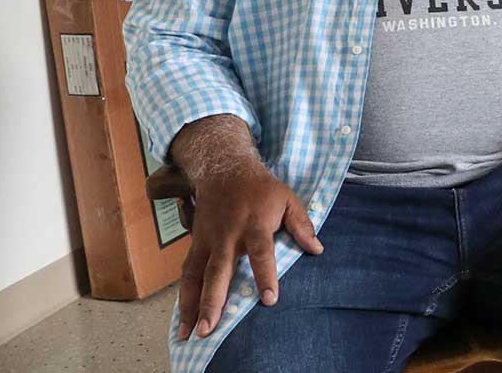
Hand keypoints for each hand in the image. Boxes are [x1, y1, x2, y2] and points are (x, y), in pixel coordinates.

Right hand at [177, 160, 323, 339]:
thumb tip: (317, 249)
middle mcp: (228, 235)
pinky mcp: (195, 242)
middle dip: (213, 301)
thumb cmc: (261, 188)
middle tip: (209, 328)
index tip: (269, 299)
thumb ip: (302, 225)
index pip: (261, 252)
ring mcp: (208, 240)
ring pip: (195, 275)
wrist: (224, 169)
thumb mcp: (287, 199)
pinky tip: (183, 317)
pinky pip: (187, 272)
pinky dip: (183, 295)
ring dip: (191, 305)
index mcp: (254, 224)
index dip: (265, 275)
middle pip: (219, 271)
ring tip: (189, 333)